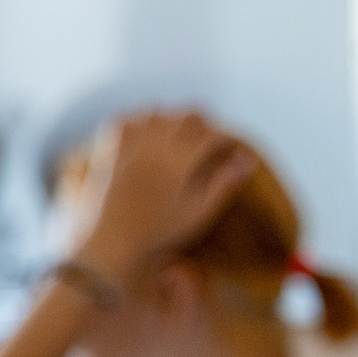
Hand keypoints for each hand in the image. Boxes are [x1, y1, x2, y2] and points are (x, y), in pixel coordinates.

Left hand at [72, 112, 255, 287]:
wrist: (112, 243)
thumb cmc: (160, 233)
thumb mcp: (198, 213)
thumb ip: (224, 183)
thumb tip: (248, 160)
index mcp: (180, 161)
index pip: (210, 135)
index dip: (223, 137)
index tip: (228, 145)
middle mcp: (155, 147)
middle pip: (185, 116)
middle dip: (201, 121)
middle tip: (207, 135)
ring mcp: (129, 146)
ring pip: (155, 112)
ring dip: (170, 117)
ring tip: (178, 131)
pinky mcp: (109, 151)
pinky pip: (124, 120)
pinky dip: (137, 119)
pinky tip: (144, 130)